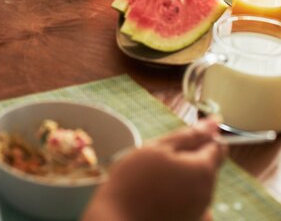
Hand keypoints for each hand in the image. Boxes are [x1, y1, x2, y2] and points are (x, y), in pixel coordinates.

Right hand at [81, 119, 225, 220]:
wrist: (117, 219)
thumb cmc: (134, 180)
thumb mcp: (159, 147)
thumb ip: (190, 134)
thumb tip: (215, 122)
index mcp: (203, 170)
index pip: (217, 146)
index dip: (203, 137)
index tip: (185, 137)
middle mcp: (208, 194)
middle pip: (207, 166)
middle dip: (190, 158)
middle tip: (160, 159)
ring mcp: (201, 212)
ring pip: (198, 184)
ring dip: (184, 177)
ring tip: (156, 179)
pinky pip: (192, 202)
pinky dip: (180, 195)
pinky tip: (160, 196)